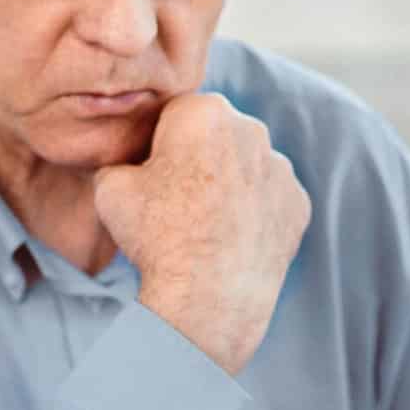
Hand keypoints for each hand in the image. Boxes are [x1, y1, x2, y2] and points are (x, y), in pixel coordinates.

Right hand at [93, 92, 310, 374]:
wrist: (207, 297)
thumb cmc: (157, 237)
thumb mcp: (110, 188)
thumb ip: (120, 160)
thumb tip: (127, 164)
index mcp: (203, 112)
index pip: (175, 114)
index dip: (158, 143)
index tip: (151, 173)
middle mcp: (251, 128)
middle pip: (216, 135)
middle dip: (199, 157)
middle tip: (177, 200)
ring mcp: (281, 167)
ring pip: (247, 164)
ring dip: (229, 183)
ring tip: (205, 223)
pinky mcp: (299, 202)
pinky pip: (271, 197)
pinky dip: (255, 211)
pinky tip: (232, 237)